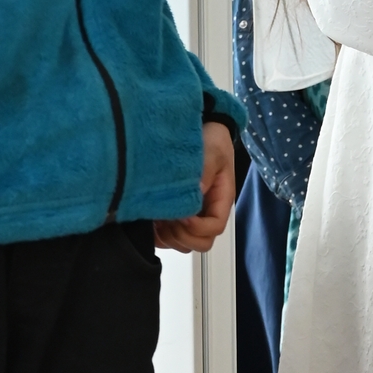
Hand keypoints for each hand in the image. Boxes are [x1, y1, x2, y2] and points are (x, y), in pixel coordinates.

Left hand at [154, 119, 235, 252]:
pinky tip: (152, 218)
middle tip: (168, 217)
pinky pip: (167, 238)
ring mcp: (192, 216)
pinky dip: (158, 235)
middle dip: (182, 234)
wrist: (203, 128)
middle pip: (200, 242)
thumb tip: (194, 192)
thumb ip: (204, 171)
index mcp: (220, 200)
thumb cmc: (211, 140)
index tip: (182, 215)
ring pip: (183, 243)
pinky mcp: (176, 214)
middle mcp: (206, 212)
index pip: (214, 228)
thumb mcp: (212, 152)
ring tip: (159, 216)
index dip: (197, 227)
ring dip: (169, 236)